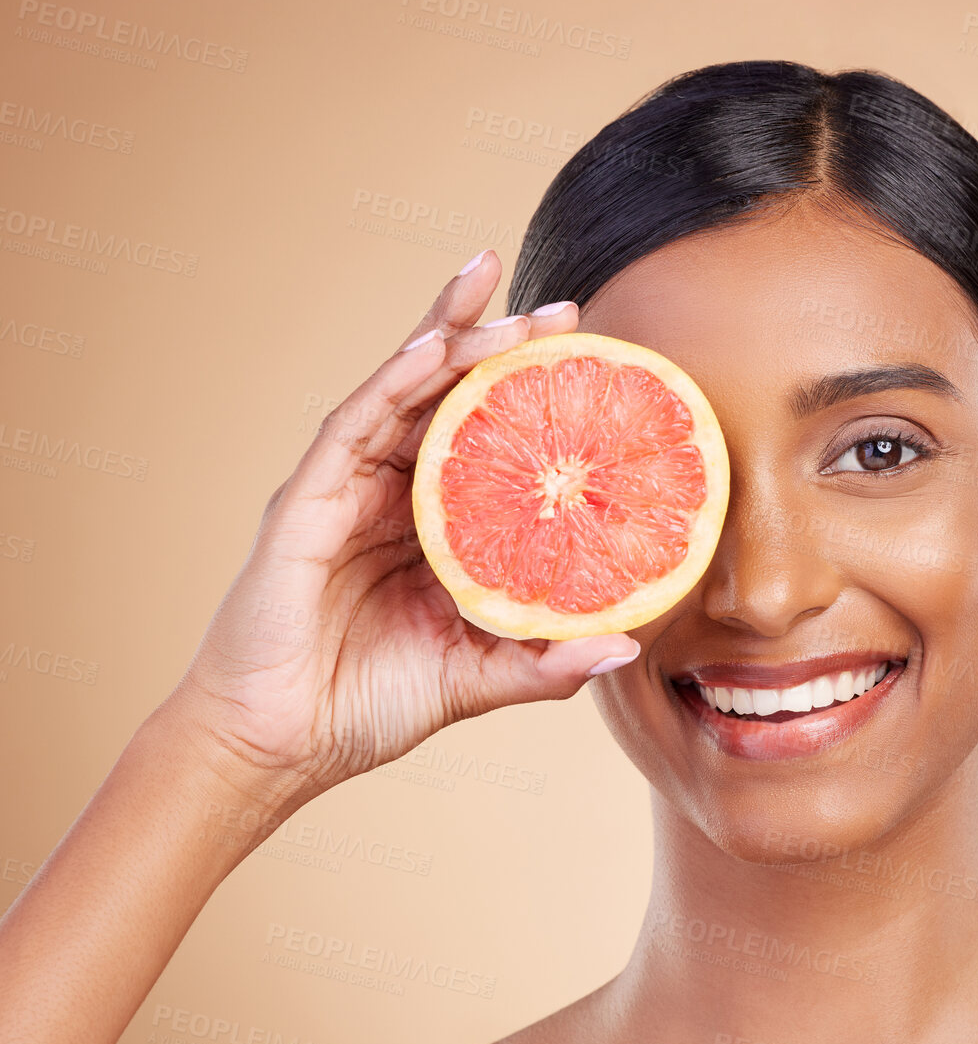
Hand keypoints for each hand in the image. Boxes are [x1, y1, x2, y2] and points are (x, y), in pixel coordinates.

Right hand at [164, 251, 639, 807]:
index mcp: (429, 524)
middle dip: (496, 342)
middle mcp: (387, 493)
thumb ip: (545, 660)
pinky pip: (353, 425)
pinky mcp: (305, 501)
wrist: (282, 747)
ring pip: (401, 392)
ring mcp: (344, 490)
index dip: (529, 396)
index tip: (592, 363)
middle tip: (564, 310)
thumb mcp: (477, 677)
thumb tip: (628, 644)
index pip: (483, 438)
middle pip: (445, 396)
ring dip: (451, 339)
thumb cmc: (368, 706)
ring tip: (502, 296)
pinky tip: (435, 348)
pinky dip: (395, 382)